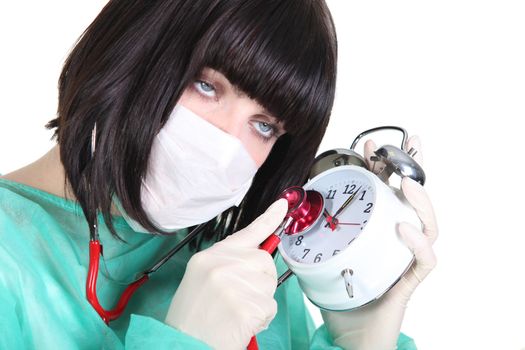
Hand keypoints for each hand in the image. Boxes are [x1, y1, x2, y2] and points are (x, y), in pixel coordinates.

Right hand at [165, 198, 287, 349]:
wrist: (183, 345)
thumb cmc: (193, 319)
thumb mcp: (203, 280)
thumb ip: (229, 265)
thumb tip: (258, 259)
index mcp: (209, 257)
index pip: (247, 232)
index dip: (269, 218)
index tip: (283, 205)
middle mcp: (222, 264)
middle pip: (264, 261)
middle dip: (260, 281)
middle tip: (238, 300)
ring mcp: (234, 282)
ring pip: (269, 285)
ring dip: (260, 303)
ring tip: (234, 314)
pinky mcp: (246, 304)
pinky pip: (269, 307)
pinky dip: (261, 320)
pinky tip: (240, 324)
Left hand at [321, 135, 437, 349]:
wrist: (348, 336)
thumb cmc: (338, 296)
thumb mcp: (321, 255)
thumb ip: (310, 232)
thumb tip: (286, 210)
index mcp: (376, 232)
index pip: (384, 192)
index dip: (381, 166)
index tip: (368, 143)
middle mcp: (396, 242)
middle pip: (412, 201)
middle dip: (414, 169)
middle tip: (410, 143)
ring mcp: (405, 260)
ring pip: (428, 225)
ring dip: (420, 201)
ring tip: (407, 184)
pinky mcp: (408, 283)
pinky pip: (424, 261)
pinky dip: (417, 243)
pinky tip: (402, 227)